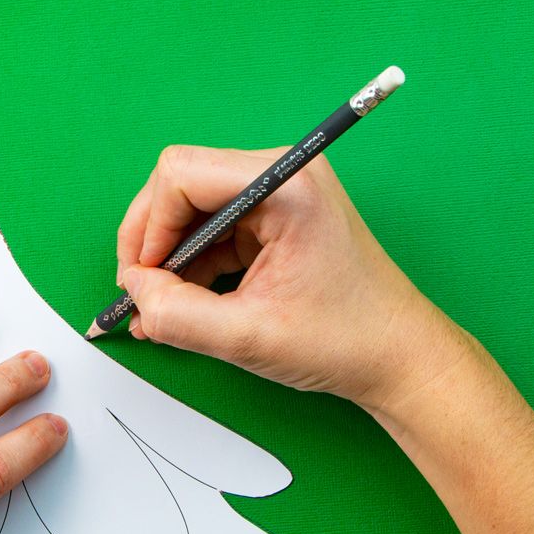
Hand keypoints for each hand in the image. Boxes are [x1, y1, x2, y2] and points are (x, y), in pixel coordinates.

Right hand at [116, 144, 461, 407]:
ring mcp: (279, 195)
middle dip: (153, 241)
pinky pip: (213, 229)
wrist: (399, 359)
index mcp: (285, 185)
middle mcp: (281, 175)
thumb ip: (178, 315)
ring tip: (162, 309)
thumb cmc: (346, 341)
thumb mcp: (249, 337)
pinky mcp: (276, 220)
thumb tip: (134, 293)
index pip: (181, 174)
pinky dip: (191, 264)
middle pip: (181, 185)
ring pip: (192, 209)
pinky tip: (184, 303)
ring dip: (170, 257)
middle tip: (141, 294)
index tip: (142, 280)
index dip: (148, 228)